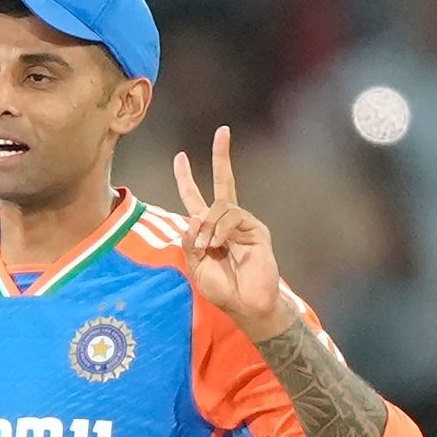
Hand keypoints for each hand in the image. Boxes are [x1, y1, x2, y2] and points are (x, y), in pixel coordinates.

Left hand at [173, 126, 293, 340]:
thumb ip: (190, 242)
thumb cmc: (222, 289)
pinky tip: (219, 245)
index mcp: (208, 228)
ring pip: (220, 207)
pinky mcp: (256, 229)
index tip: (179, 157)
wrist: (246, 305)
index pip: (195, 198)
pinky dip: (220, 230)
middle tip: (223, 131)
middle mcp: (226, 221)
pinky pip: (233, 217)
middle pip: (223, 182)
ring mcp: (243, 224)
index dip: (186, 178)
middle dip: (221, 156)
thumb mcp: (196, 266)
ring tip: (208, 248)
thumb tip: (192, 217)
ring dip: (208, 227)